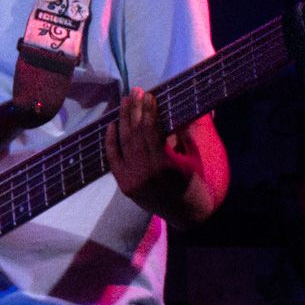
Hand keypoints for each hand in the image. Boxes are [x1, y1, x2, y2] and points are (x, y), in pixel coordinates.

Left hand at [105, 88, 201, 220]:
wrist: (186, 214)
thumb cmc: (194, 181)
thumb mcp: (192, 156)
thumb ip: (183, 133)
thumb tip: (177, 107)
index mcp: (166, 164)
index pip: (152, 130)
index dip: (149, 110)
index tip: (149, 95)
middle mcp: (146, 172)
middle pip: (135, 133)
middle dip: (134, 110)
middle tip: (135, 91)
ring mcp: (133, 180)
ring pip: (124, 143)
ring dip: (123, 120)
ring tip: (124, 102)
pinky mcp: (125, 186)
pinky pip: (114, 160)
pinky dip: (111, 142)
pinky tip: (111, 125)